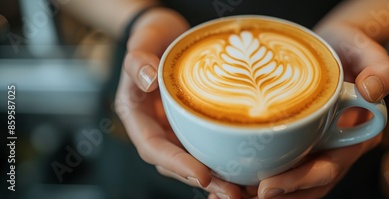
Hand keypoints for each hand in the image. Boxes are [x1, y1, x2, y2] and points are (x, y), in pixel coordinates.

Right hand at [114, 8, 244, 198]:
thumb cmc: (151, 36)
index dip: (176, 164)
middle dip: (201, 180)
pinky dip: (221, 159)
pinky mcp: (191, 125)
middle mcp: (155, 127)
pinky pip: (204, 146)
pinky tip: (243, 169)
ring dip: (215, 177)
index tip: (202, 174)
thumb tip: (149, 80)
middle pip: (175, 163)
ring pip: (192, 159)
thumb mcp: (142, 42)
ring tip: (241, 190)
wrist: (165, 34)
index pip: (153, 147)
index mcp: (136, 115)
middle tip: (231, 192)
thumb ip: (139, 61)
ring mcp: (173, 128)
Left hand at [220, 23, 388, 198]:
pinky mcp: (296, 141)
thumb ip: (379, 68)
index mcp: (355, 136)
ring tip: (228, 195)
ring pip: (291, 182)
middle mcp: (333, 149)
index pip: (328, 168)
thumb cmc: (350, 47)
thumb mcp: (366, 49)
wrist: (335, 47)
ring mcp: (314, 147)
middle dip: (276, 196)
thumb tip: (370, 91)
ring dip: (261, 193)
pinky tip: (231, 180)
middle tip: (238, 197)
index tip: (268, 186)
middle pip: (306, 187)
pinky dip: (256, 177)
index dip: (300, 181)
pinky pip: (279, 165)